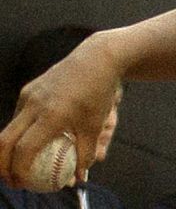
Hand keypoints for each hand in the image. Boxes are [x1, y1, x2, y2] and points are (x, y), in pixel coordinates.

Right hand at [0, 33, 121, 188]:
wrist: (96, 59)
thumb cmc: (98, 94)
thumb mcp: (95, 125)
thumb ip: (86, 152)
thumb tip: (79, 176)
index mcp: (52, 115)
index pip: (25, 149)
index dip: (19, 170)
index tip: (23, 182)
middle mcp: (35, 105)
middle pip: (5, 141)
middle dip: (3, 164)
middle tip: (11, 179)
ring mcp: (29, 95)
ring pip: (11, 128)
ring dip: (11, 148)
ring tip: (20, 162)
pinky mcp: (29, 89)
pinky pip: (19, 115)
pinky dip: (21, 131)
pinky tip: (32, 138)